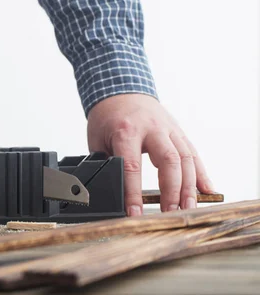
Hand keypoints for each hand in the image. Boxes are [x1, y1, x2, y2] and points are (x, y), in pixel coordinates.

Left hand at [87, 94, 213, 216]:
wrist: (121, 89)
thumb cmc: (107, 117)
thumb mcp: (96, 139)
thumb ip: (105, 163)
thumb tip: (108, 192)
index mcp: (126, 130)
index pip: (131, 166)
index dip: (133, 192)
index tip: (135, 213)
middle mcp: (151, 128)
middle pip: (168, 161)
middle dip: (171, 190)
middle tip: (170, 213)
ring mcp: (168, 129)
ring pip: (185, 158)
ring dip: (189, 186)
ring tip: (188, 209)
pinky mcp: (178, 131)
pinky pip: (192, 153)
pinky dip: (201, 174)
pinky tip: (206, 191)